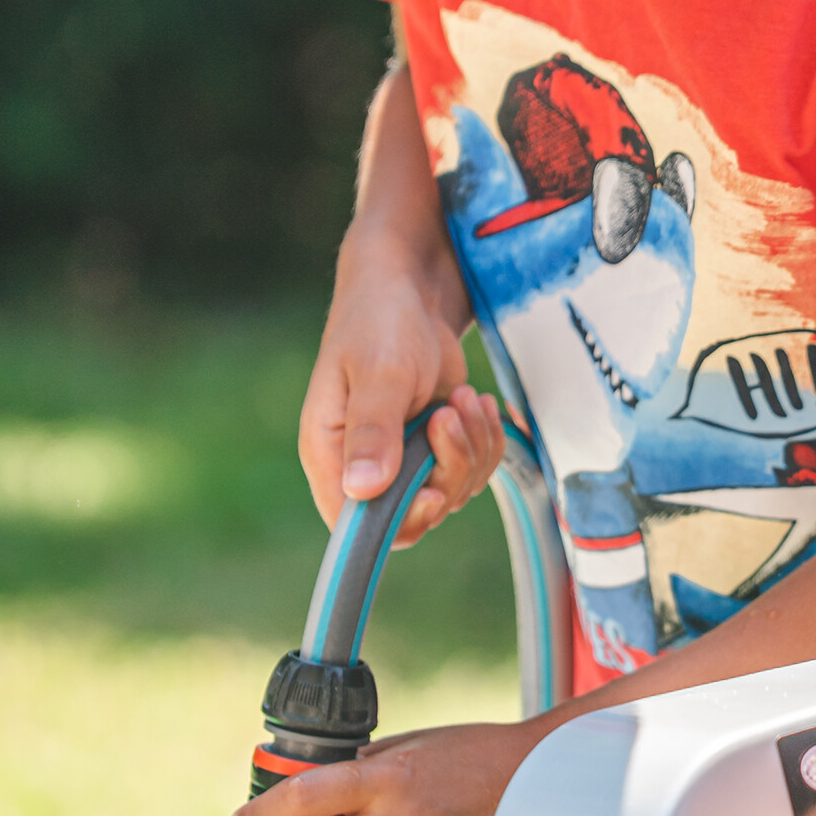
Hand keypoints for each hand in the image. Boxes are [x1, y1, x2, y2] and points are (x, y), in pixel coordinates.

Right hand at [298, 262, 504, 547]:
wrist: (408, 290)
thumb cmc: (378, 322)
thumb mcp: (378, 374)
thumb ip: (373, 431)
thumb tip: (362, 490)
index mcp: (330, 455)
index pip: (358, 525)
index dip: (402, 519)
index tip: (433, 486)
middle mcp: (363, 466)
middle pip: (418, 513)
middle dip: (449, 467)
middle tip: (449, 412)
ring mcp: (403, 459)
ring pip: (453, 491)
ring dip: (472, 448)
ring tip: (462, 397)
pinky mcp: (435, 446)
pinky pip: (472, 469)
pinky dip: (485, 440)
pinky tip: (475, 401)